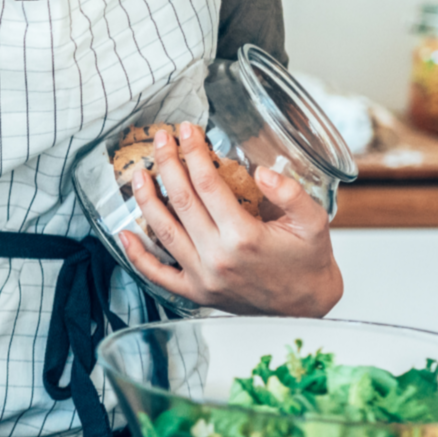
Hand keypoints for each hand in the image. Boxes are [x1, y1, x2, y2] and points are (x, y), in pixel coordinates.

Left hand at [119, 123, 342, 316]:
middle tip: (160, 140)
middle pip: (181, 201)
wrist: (304, 305)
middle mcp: (217, 257)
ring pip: (164, 231)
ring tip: (140, 173)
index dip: (193, 152)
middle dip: (167, 164)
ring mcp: (202, 277)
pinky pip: (158, 274)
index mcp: (244, 236)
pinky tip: (124, 234)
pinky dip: (137, 255)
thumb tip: (262, 171)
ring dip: (147, 199)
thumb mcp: (313, 221)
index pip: (208, 184)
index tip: (186, 131)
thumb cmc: (308, 261)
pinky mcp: (195, 293)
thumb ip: (291, 193)